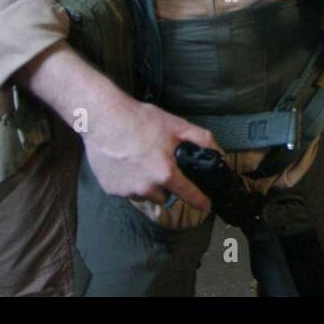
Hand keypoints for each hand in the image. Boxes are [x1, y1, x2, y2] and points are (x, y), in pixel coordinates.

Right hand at [81, 94, 219, 211]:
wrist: (103, 118)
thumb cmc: (140, 120)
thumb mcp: (176, 125)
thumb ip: (201, 139)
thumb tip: (220, 152)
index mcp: (165, 173)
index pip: (189, 196)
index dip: (200, 201)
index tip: (206, 205)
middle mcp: (146, 187)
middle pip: (164, 196)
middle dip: (166, 185)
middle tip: (160, 165)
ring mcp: (127, 190)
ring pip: (144, 194)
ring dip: (146, 184)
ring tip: (140, 162)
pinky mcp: (110, 189)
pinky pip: (126, 191)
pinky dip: (128, 181)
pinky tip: (125, 163)